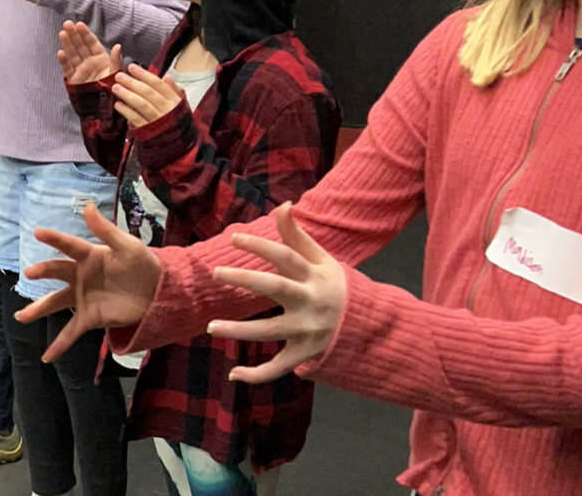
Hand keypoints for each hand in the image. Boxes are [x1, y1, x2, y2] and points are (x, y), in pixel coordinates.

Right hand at [15, 204, 161, 362]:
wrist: (158, 292)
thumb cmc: (142, 264)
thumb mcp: (128, 245)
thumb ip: (106, 229)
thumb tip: (87, 206)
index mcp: (89, 255)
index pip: (69, 245)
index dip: (54, 238)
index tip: (38, 232)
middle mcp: (80, 276)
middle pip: (57, 272)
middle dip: (43, 272)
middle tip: (30, 273)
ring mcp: (82, 298)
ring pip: (55, 303)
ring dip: (38, 309)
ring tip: (21, 316)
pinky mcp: (90, 318)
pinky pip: (71, 331)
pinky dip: (59, 344)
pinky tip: (46, 357)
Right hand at [57, 21, 122, 84]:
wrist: (105, 108)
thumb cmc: (113, 90)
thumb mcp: (116, 73)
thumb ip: (116, 60)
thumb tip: (118, 46)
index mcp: (100, 59)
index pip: (91, 43)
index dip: (85, 34)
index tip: (80, 24)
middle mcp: (89, 62)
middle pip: (80, 46)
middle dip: (74, 35)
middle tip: (68, 24)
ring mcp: (81, 70)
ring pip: (72, 54)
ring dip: (67, 44)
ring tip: (62, 33)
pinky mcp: (74, 80)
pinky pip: (68, 69)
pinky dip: (64, 61)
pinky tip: (60, 52)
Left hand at [111, 64, 183, 127]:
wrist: (179, 148)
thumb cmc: (176, 124)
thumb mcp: (180, 106)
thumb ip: (173, 91)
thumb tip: (167, 77)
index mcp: (174, 102)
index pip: (158, 84)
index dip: (144, 75)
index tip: (131, 67)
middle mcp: (167, 111)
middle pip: (148, 93)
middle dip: (132, 83)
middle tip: (119, 76)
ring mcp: (157, 122)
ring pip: (141, 105)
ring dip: (127, 95)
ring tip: (116, 87)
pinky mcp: (148, 132)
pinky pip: (136, 119)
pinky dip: (126, 111)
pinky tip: (118, 104)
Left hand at [206, 203, 344, 382]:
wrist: (371, 327)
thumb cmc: (336, 286)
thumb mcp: (322, 260)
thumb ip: (297, 235)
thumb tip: (283, 205)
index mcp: (314, 276)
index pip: (285, 256)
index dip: (260, 246)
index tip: (233, 238)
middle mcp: (310, 302)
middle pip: (275, 288)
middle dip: (244, 280)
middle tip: (216, 273)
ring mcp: (307, 331)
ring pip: (270, 331)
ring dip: (239, 331)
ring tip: (210, 327)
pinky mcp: (305, 354)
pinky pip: (278, 367)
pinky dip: (257, 375)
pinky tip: (233, 374)